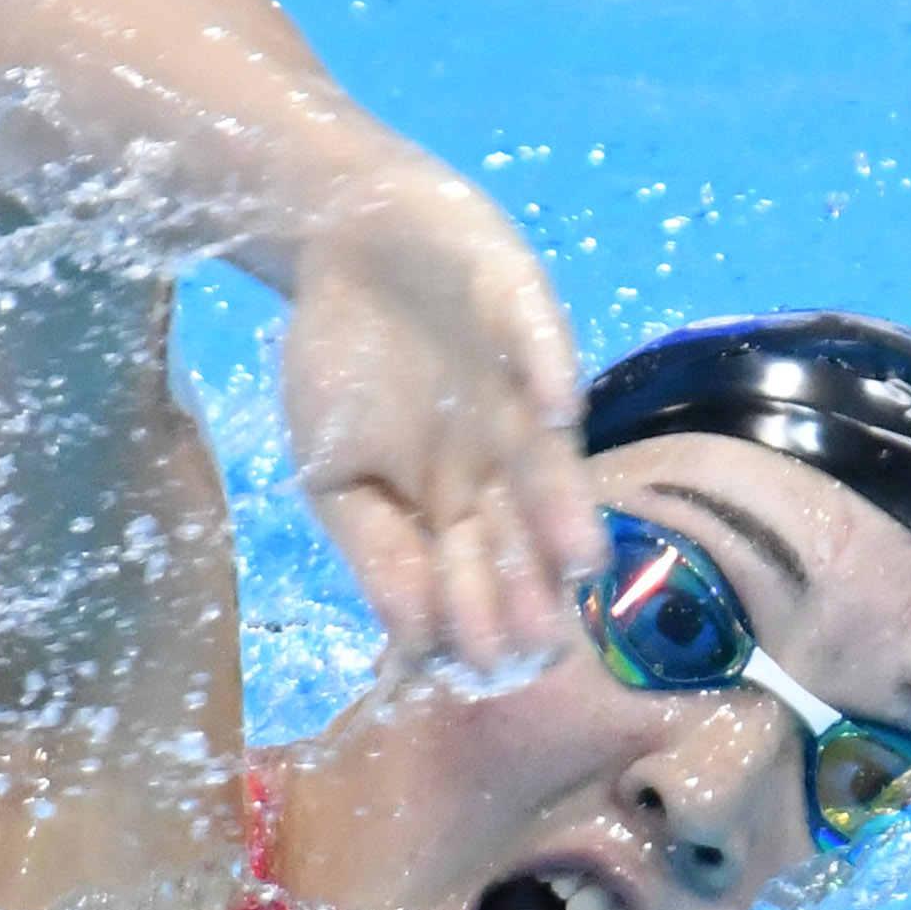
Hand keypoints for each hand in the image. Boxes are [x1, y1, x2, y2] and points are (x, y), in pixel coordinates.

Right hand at [281, 154, 603, 674]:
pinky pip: (541, 342)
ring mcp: (520, 386)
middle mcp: (502, 456)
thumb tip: (409, 638)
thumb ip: (372, 549)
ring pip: (549, 458)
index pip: (475, 573)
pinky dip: (549, 371)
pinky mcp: (524, 309)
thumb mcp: (332, 474)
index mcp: (455, 498)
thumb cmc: (338, 364)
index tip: (480, 672)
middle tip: (538, 649)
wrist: (340, 238)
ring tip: (578, 560)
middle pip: (524, 530)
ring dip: (562, 506)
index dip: (478, 619)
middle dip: (531, 587)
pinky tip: (557, 409)